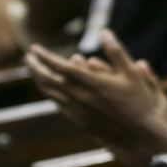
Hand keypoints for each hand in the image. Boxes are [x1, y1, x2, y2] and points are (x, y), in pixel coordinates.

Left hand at [26, 30, 166, 166]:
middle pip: (48, 81)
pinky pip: (58, 104)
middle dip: (35, 67)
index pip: (61, 67)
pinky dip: (51, 93)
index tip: (34, 48)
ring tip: (34, 71)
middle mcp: (81, 98)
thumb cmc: (138, 102)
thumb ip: (116, 52)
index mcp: (92, 84)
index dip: (45, 57)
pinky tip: (51, 89)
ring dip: (39, 80)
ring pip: (51, 94)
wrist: (138, 135)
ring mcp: (77, 111)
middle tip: (27, 57)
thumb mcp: (131, 73)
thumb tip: (104, 32)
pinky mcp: (79, 121)